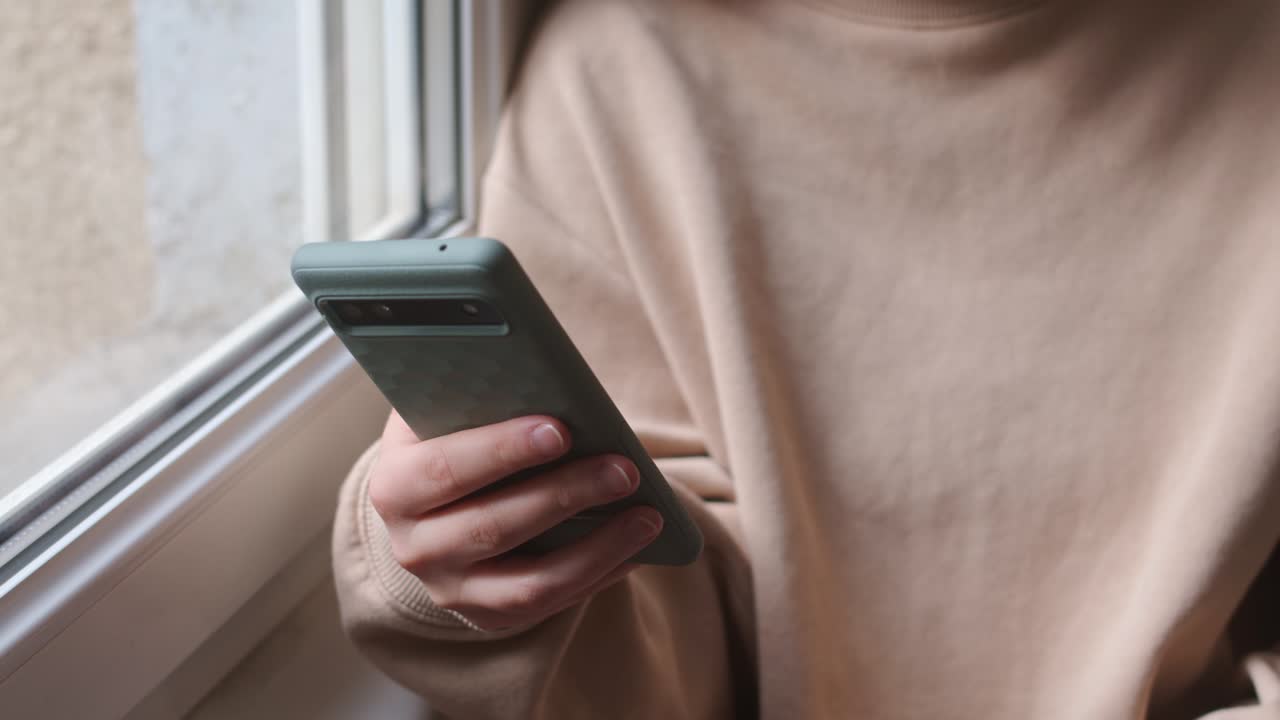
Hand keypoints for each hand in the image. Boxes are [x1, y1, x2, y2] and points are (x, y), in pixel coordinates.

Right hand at [368, 411, 663, 630]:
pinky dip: (598, 574)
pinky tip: (637, 547)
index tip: (559, 429)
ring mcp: (450, 590)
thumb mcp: (448, 410)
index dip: (501, 451)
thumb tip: (542, 375)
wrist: (436, 503)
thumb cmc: (455, 437)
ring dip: (597, 547)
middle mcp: (413, 546)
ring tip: (648, 515)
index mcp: (395, 485)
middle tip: (624, 469)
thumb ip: (476, 393)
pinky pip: (550, 604)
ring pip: (528, 581)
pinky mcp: (488, 615)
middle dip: (566, 495)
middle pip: (494, 527)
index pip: (444, 469)